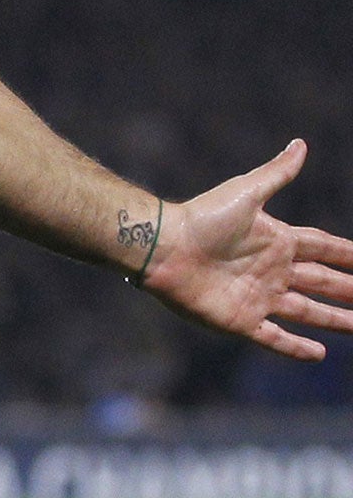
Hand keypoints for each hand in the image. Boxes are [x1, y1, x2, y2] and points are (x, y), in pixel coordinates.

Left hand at [143, 139, 352, 360]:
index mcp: (277, 240)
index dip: (347, 254)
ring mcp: (258, 297)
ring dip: (334, 320)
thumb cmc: (202, 217)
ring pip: (307, 313)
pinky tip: (319, 354)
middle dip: (349, 290)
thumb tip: (300, 144)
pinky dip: (296, 348)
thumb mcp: (246, 193)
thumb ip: (276, 173)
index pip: (323, 248)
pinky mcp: (241, 320)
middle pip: (322, 283)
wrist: (163, 246)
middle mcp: (272, 270)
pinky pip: (275, 338)